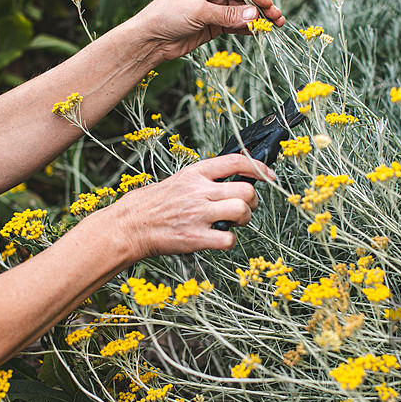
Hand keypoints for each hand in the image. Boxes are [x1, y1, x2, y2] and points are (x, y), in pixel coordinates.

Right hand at [100, 154, 275, 258]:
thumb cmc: (155, 204)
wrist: (131, 225)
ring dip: (244, 219)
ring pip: (242, 211)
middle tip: (244, 208)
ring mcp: (198, 214)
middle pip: (246, 190)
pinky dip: (229, 240)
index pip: (235, 161)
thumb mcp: (180, 180)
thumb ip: (206, 178)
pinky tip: (219, 238)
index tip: (269, 176)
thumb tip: (235, 178)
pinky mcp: (196, 237)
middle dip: (252, 201)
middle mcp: (199, 190)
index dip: (259, 168)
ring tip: (232, 222)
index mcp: (196, 172)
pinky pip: (228, 238)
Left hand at [133, 0, 284, 60]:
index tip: (267, 4)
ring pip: (240, 11)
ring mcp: (213, 7)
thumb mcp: (198, 12)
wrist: (150, 40)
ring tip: (272, 27)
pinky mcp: (213, 24)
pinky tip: (257, 32)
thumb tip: (254, 15)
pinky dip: (245, 28)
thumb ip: (227, 14)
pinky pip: (234, 24)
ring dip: (255, 19)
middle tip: (276, 17)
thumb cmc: (167, 16)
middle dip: (259, 6)